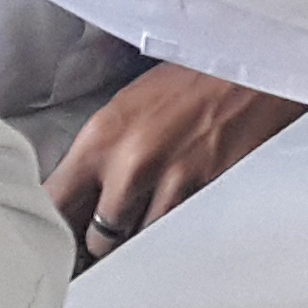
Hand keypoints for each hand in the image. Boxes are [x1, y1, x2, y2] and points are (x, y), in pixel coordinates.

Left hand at [47, 64, 307, 253]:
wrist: (252, 62)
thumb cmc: (192, 80)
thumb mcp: (128, 107)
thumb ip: (100, 155)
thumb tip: (80, 198)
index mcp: (101, 137)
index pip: (55, 202)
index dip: (55, 227)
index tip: (60, 238)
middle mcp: (130, 163)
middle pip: (97, 239)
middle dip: (106, 240)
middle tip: (114, 234)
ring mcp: (172, 181)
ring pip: (140, 246)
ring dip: (144, 241)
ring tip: (154, 220)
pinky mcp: (209, 192)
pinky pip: (180, 235)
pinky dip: (178, 234)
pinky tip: (184, 215)